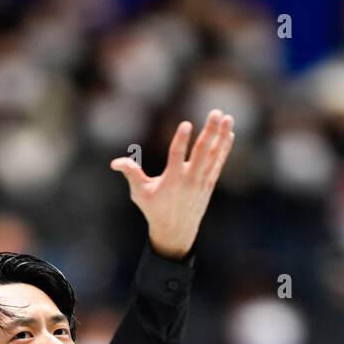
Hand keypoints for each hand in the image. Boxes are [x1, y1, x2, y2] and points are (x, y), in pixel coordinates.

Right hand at [110, 109, 234, 259]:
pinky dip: (224, 148)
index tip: (186, 124)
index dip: (181, 140)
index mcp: (172, 180)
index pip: (177, 157)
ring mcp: (201, 181)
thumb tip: (115, 163)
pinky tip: (229, 133)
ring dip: (220, 136)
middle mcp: (189, 180)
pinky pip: (218, 163)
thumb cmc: (154, 209)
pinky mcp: (208, 184)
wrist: (176, 232)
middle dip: (209, 131)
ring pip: (213, 155)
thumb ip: (131, 174)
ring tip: (227, 117)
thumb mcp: (140, 194)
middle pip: (201, 152)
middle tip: (216, 112)